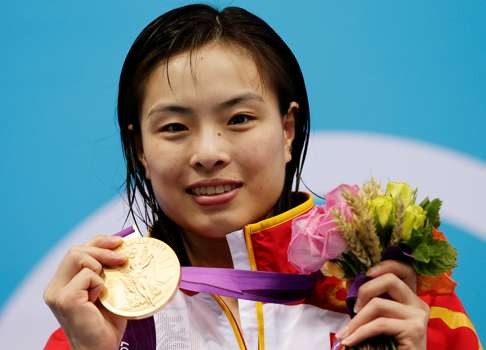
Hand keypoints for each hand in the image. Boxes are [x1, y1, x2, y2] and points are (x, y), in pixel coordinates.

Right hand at [44, 235, 127, 349]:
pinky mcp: (66, 299)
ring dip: (100, 264)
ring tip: (109, 282)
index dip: (99, 242)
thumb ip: (108, 271)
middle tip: (123, 258)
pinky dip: (99, 282)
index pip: (77, 250)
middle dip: (103, 249)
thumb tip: (124, 248)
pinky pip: (86, 275)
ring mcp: (58, 293)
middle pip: (76, 250)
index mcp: (63, 283)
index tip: (120, 242)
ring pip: (78, 256)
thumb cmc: (105, 324)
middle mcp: (55, 287)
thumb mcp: (108, 290)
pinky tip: (101, 297)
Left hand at [336, 260, 428, 348]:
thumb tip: (351, 284)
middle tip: (353, 309)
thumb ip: (373, 301)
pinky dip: (359, 333)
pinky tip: (349, 342)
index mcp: (411, 298)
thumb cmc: (388, 346)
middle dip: (365, 290)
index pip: (404, 270)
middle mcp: (418, 303)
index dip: (386, 265)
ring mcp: (418, 316)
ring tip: (346, 334)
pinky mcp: (414, 329)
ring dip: (356, 320)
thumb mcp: (379, 318)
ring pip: (378, 303)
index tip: (366, 273)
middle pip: (390, 279)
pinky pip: (379, 324)